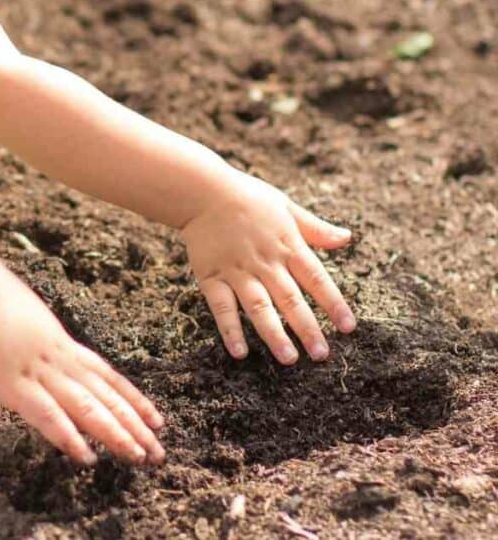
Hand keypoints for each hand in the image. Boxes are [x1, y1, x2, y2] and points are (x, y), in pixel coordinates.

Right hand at [0, 282, 164, 465]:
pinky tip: (87, 457)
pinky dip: (69, 436)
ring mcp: (38, 371)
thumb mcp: (21, 316)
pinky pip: (47, 414)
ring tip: (139, 457)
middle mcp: (58, 357)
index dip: (133, 398)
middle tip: (159, 451)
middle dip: (134, 425)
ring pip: (87, 406)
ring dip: (115, 433)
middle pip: (105, 395)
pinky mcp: (13, 383)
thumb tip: (39, 345)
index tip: (155, 419)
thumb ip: (35, 336)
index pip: (107, 374)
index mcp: (60, 341)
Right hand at [181, 170, 355, 363]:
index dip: (334, 304)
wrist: (202, 191)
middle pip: (290, 300)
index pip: (317, 279)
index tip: (349, 327)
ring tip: (289, 359)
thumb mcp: (286, 206)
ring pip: (259, 308)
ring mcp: (237, 271)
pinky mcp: (211, 277)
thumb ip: (315, 228)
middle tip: (322, 355)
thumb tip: (346, 239)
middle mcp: (265, 262)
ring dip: (274, 334)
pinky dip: (230, 330)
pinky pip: (222, 308)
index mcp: (287, 245)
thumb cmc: (247, 197)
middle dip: (308, 328)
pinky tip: (240, 351)